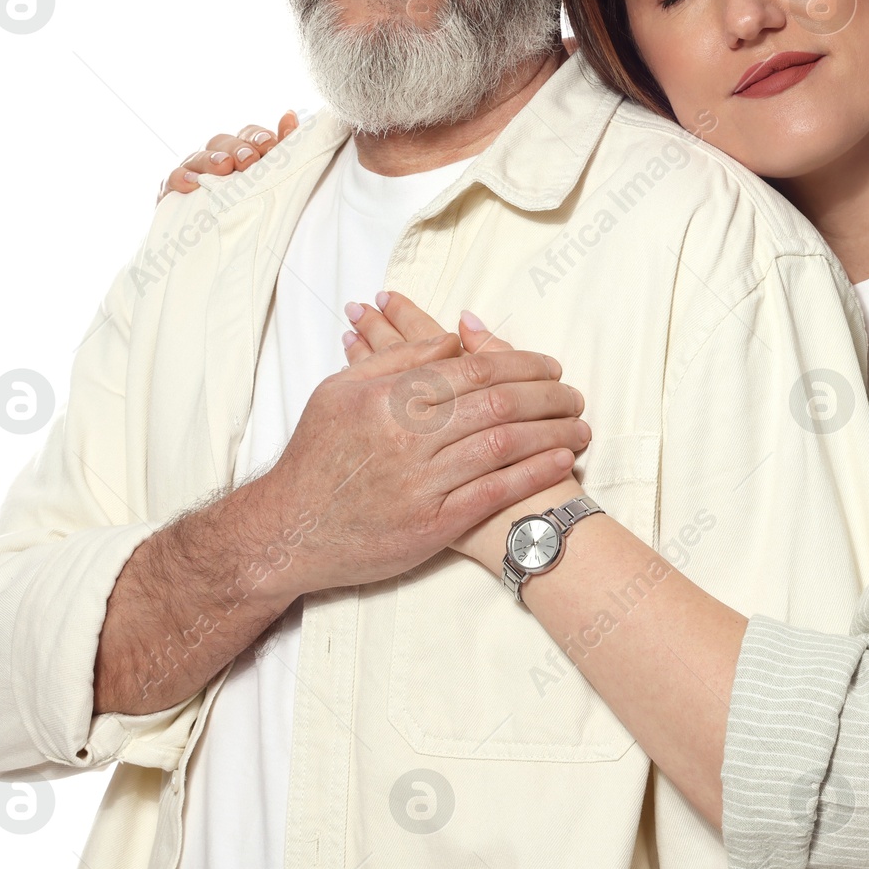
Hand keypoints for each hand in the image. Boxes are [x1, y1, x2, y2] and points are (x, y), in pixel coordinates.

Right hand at [156, 111, 298, 203]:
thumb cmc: (249, 206)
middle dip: (237, 148)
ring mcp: (193, 172)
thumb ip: (282, 149)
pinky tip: (192, 183)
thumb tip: (290, 114)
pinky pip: (173, 179)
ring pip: (198, 157)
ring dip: (210, 159)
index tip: (269, 144)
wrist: (218, 243)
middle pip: (223, 142)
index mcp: (242, 153)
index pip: (249, 134)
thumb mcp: (270, 179)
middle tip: (249, 160)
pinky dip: (181, 178)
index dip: (258, 136)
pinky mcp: (173, 191)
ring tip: (223, 166)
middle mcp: (216, 157)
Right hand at [342, 292, 588, 571]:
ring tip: (581, 426)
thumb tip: (455, 336)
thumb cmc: (316, 456)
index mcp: (389, 396)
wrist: (286, 532)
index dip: (522, 363)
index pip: (474, 368)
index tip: (551, 366)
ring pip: (504, 445)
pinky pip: (495, 493)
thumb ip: (398, 359)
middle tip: (575, 395)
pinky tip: (562, 461)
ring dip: (553, 432)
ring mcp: (421, 482)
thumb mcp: (340, 391)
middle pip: (498, 402)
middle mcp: (407, 436)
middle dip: (548, 395)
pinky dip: (534, 474)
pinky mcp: (431, 525)